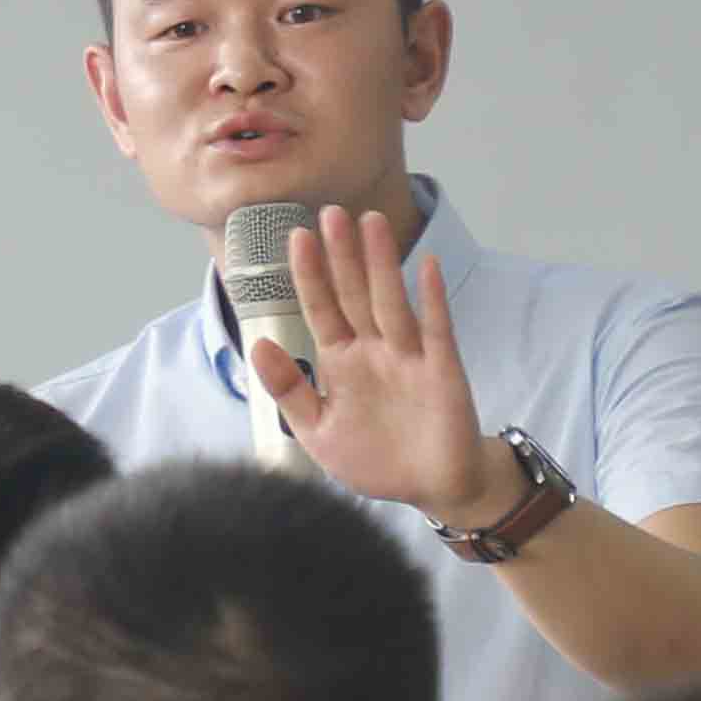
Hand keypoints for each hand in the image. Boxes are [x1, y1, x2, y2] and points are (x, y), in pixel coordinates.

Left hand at [250, 205, 514, 526]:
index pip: (321, 309)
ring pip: (391, 301)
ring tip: (370, 220)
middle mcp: (374, 350)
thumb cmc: (376, 459)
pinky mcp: (443, 370)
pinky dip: (432, 298)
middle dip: (343, 255)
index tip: (297, 237)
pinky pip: (437, 329)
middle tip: (330, 212)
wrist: (433, 488)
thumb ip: (289, 389)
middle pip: (354, 293)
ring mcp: (409, 356)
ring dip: (382, 262)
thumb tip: (258, 346)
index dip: (309, 274)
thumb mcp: (318, 431)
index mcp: (342, 362)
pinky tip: (425, 266)